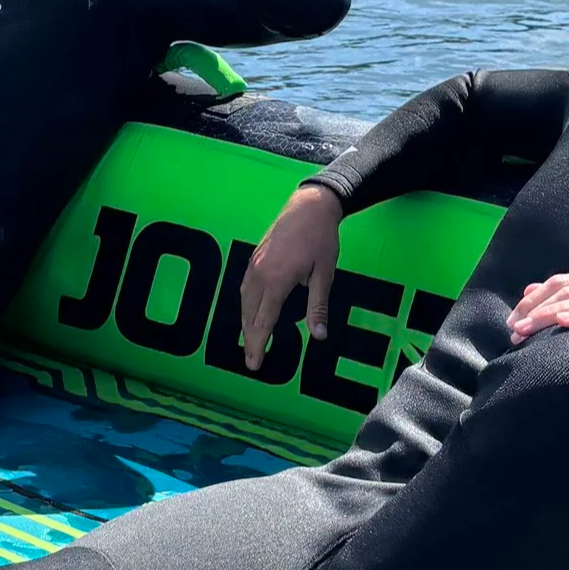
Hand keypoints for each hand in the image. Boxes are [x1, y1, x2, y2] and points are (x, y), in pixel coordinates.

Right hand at [239, 181, 342, 367]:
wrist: (310, 205)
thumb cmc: (321, 238)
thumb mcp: (324, 275)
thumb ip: (318, 307)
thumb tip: (320, 335)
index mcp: (276, 280)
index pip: (263, 322)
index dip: (258, 345)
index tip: (255, 364)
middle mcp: (259, 274)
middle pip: (249, 315)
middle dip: (250, 340)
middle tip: (252, 360)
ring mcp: (254, 264)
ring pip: (244, 302)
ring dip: (246, 323)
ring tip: (252, 341)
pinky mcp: (255, 258)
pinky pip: (245, 288)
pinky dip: (246, 306)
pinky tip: (251, 313)